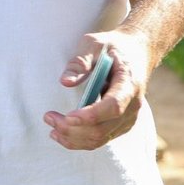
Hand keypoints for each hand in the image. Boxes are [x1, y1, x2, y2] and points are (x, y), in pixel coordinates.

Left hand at [42, 29, 152, 150]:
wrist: (135, 53)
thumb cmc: (112, 46)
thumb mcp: (94, 43)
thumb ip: (80, 61)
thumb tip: (65, 82)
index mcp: (129, 83)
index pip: (113, 106)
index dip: (91, 115)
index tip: (68, 117)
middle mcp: (132, 105)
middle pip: (102, 128)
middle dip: (72, 128)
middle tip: (48, 117)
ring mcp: (128, 118)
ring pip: (99, 139)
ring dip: (72, 138)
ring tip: (51, 126)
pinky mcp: (120, 125)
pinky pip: (100, 139)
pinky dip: (79, 140)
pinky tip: (61, 133)